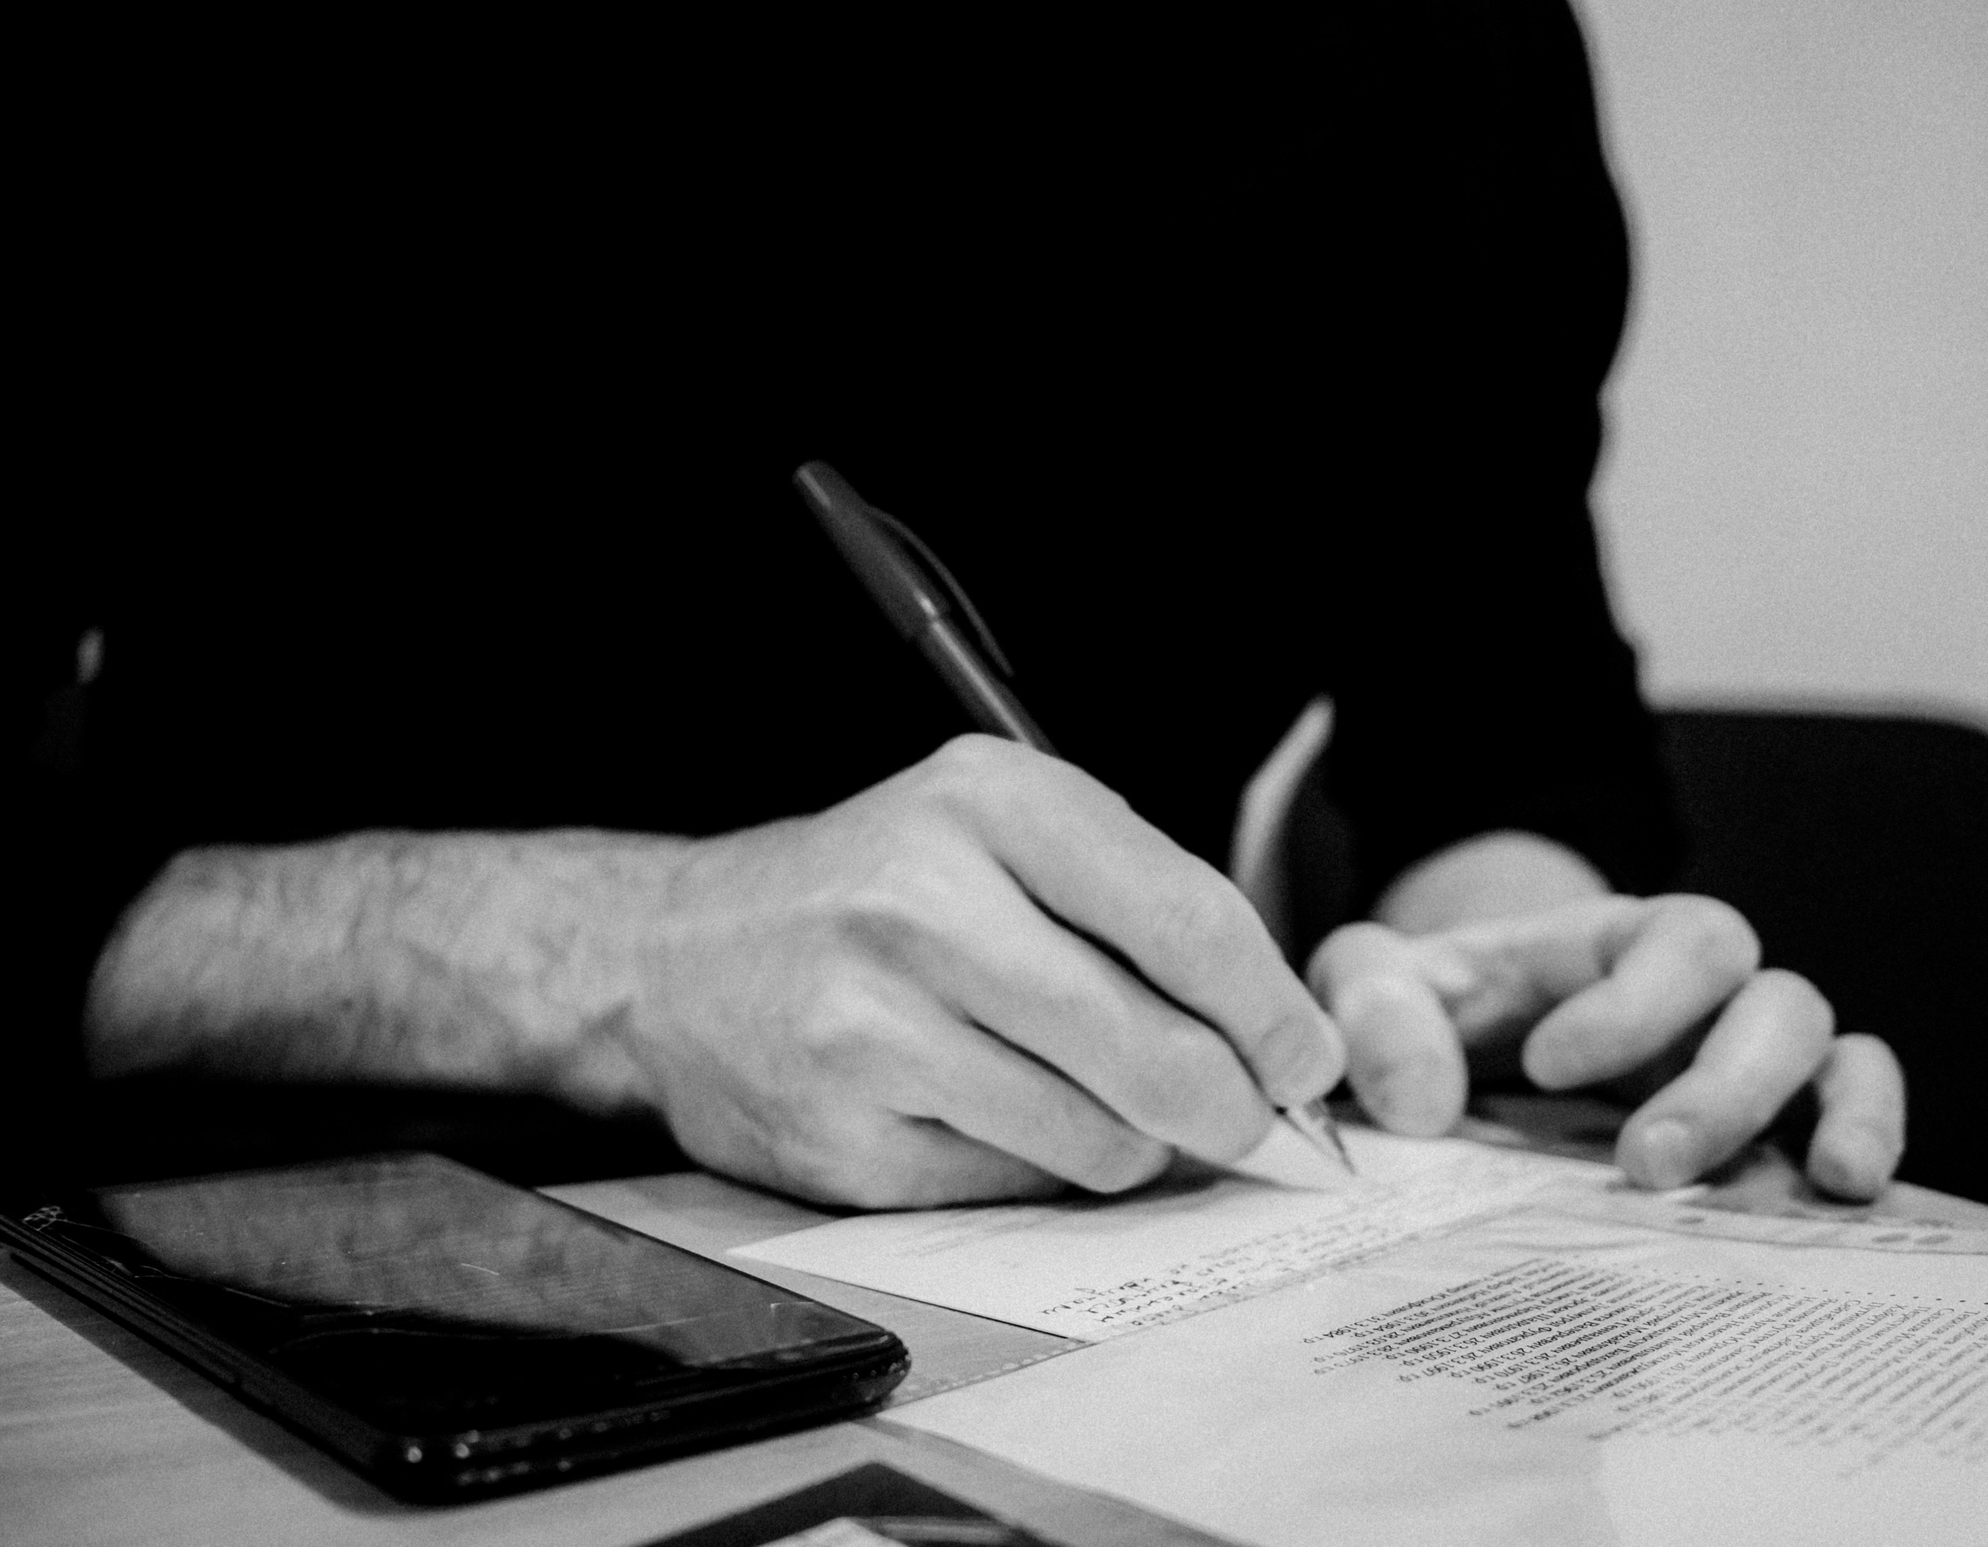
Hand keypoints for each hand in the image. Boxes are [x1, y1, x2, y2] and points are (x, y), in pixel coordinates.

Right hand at [617, 736, 1344, 1207]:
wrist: (677, 957)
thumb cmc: (875, 892)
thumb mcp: (997, 831)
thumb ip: (1135, 905)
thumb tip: (1280, 1041)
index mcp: (988, 800)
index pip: (1186, 918)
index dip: (1272, 1010)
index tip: (1310, 1059)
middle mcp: (925, 904)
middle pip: (1155, 1049)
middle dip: (1232, 1106)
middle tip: (1247, 1119)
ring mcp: (874, 1026)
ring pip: (1096, 1138)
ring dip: (1131, 1144)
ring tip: (1091, 1100)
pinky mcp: (844, 1135)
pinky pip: (1013, 1187)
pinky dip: (1038, 1170)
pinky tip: (992, 1117)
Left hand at [1306, 895, 1903, 1198]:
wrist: (1459, 1042)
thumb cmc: (1428, 1006)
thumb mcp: (1375, 984)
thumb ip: (1372, 1010)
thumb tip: (1418, 1100)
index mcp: (1618, 944)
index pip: (1672, 940)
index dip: (1632, 1003)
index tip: (1544, 1065)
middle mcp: (1704, 994)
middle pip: (1770, 998)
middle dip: (1721, 1084)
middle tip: (1644, 1162)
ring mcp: (1746, 1060)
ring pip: (1836, 1052)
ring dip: (1836, 1113)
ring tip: (1822, 1184)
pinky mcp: (1770, 1128)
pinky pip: (1854, 1108)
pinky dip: (1867, 1137)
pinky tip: (1846, 1195)